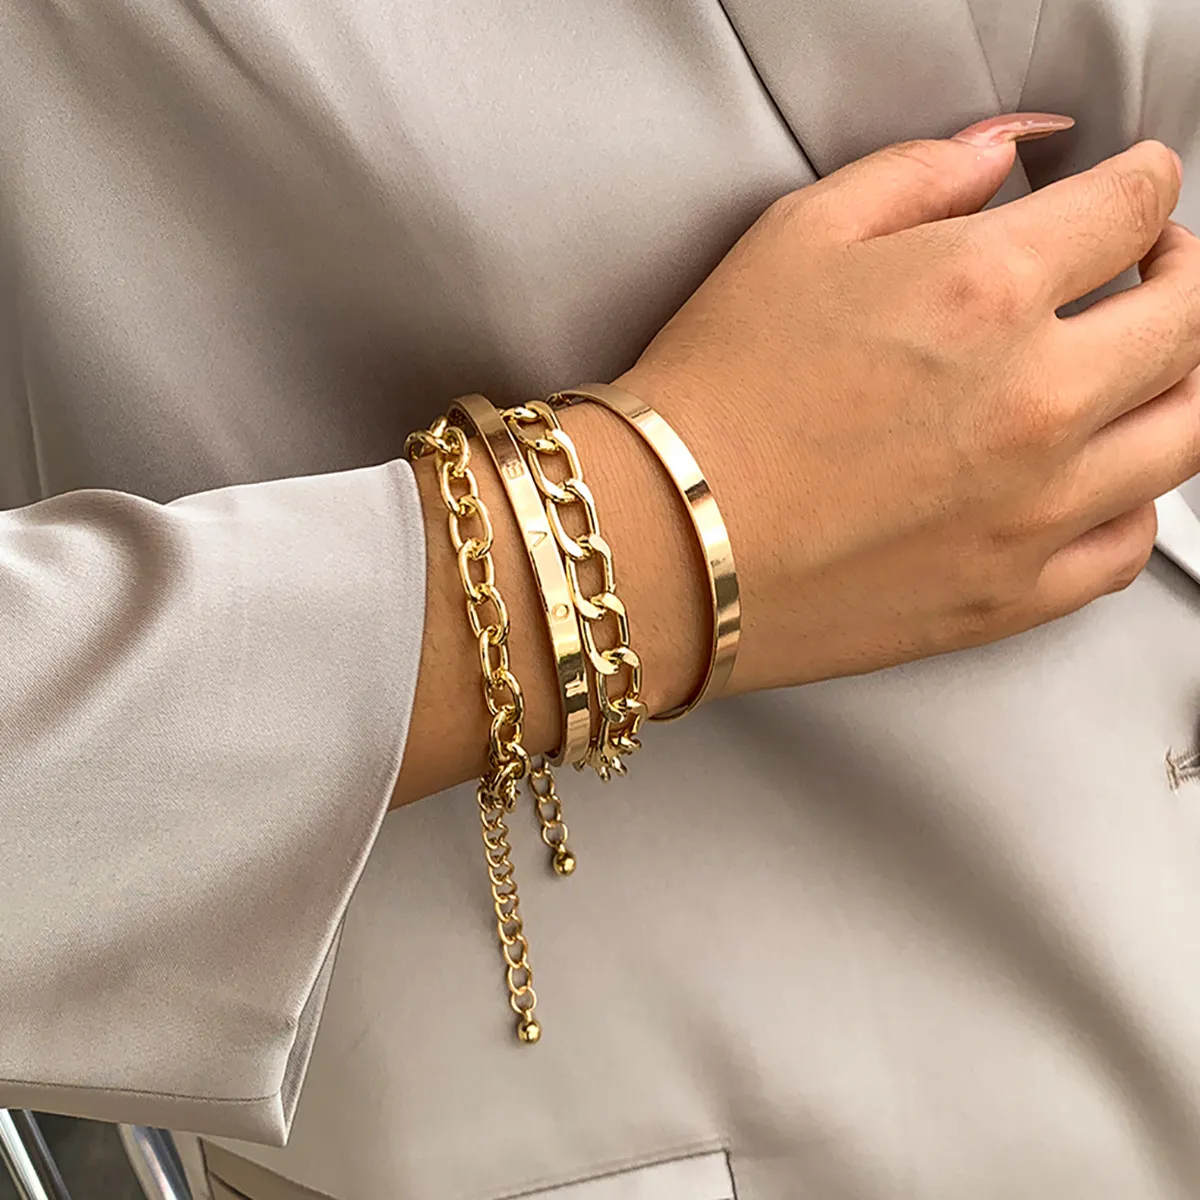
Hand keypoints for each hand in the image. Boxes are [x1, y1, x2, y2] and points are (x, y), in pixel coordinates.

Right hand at [615, 114, 1199, 690]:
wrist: (657, 539)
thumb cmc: (711, 393)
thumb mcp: (796, 236)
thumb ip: (922, 173)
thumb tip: (1011, 151)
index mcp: (985, 290)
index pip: (1134, 205)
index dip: (1142, 182)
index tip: (1130, 190)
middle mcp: (1035, 400)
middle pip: (1191, 317)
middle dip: (1184, 269)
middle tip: (1153, 265)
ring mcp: (1034, 511)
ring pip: (1188, 430)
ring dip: (1181, 377)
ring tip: (1138, 365)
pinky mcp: (1009, 595)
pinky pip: (1130, 543)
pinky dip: (1134, 495)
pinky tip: (1096, 474)